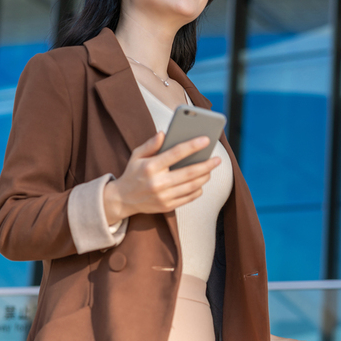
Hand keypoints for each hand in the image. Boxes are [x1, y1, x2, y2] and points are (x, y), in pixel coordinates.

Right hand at [103, 131, 220, 223]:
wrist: (122, 199)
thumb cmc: (133, 173)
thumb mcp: (137, 155)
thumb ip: (150, 144)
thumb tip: (164, 133)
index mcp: (151, 167)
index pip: (176, 153)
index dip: (193, 146)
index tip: (206, 139)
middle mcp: (158, 183)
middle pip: (189, 172)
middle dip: (207, 165)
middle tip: (217, 159)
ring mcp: (164, 196)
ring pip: (192, 186)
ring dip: (204, 177)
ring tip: (210, 169)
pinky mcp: (167, 206)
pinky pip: (189, 198)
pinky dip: (198, 189)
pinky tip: (200, 182)